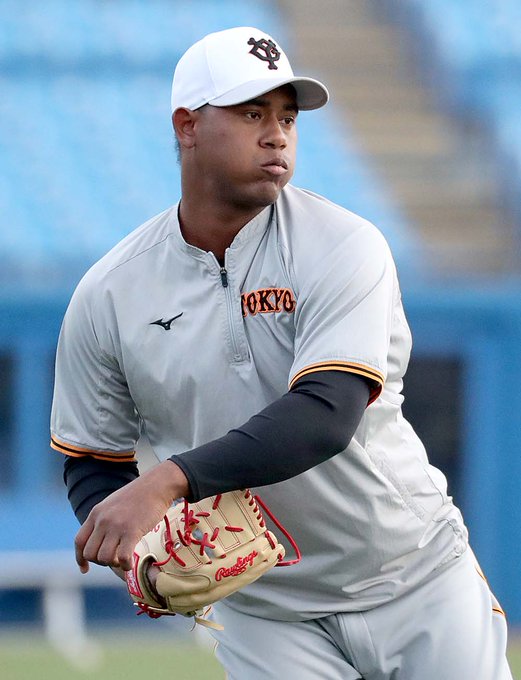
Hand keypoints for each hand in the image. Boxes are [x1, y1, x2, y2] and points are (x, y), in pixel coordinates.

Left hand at [74, 460, 188, 572]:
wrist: (156, 485)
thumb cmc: (139, 495)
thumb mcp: (113, 504)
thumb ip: (104, 519)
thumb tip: (101, 538)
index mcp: (96, 513)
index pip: (79, 541)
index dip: (80, 559)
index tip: (85, 569)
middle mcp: (103, 520)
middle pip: (90, 553)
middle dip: (100, 562)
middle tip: (113, 559)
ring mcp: (116, 526)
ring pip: (104, 558)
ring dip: (113, 564)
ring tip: (122, 560)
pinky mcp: (132, 531)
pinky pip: (122, 557)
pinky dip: (125, 566)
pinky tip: (130, 564)